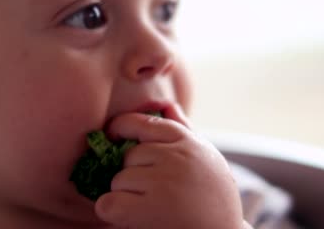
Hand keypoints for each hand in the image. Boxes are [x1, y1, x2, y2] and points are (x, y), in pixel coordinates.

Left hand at [94, 104, 244, 228]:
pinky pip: (109, 203)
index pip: (142, 122)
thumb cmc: (214, 198)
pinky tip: (129, 218)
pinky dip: (112, 212)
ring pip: (117, 180)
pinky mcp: (150, 209)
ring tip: (149, 207)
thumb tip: (166, 105)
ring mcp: (162, 182)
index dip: (121, 128)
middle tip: (149, 192)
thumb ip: (184, 130)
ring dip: (124, 196)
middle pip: (127, 156)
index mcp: (186, 141)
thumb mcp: (206, 158)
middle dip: (130, 174)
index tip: (113, 137)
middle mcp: (175, 157)